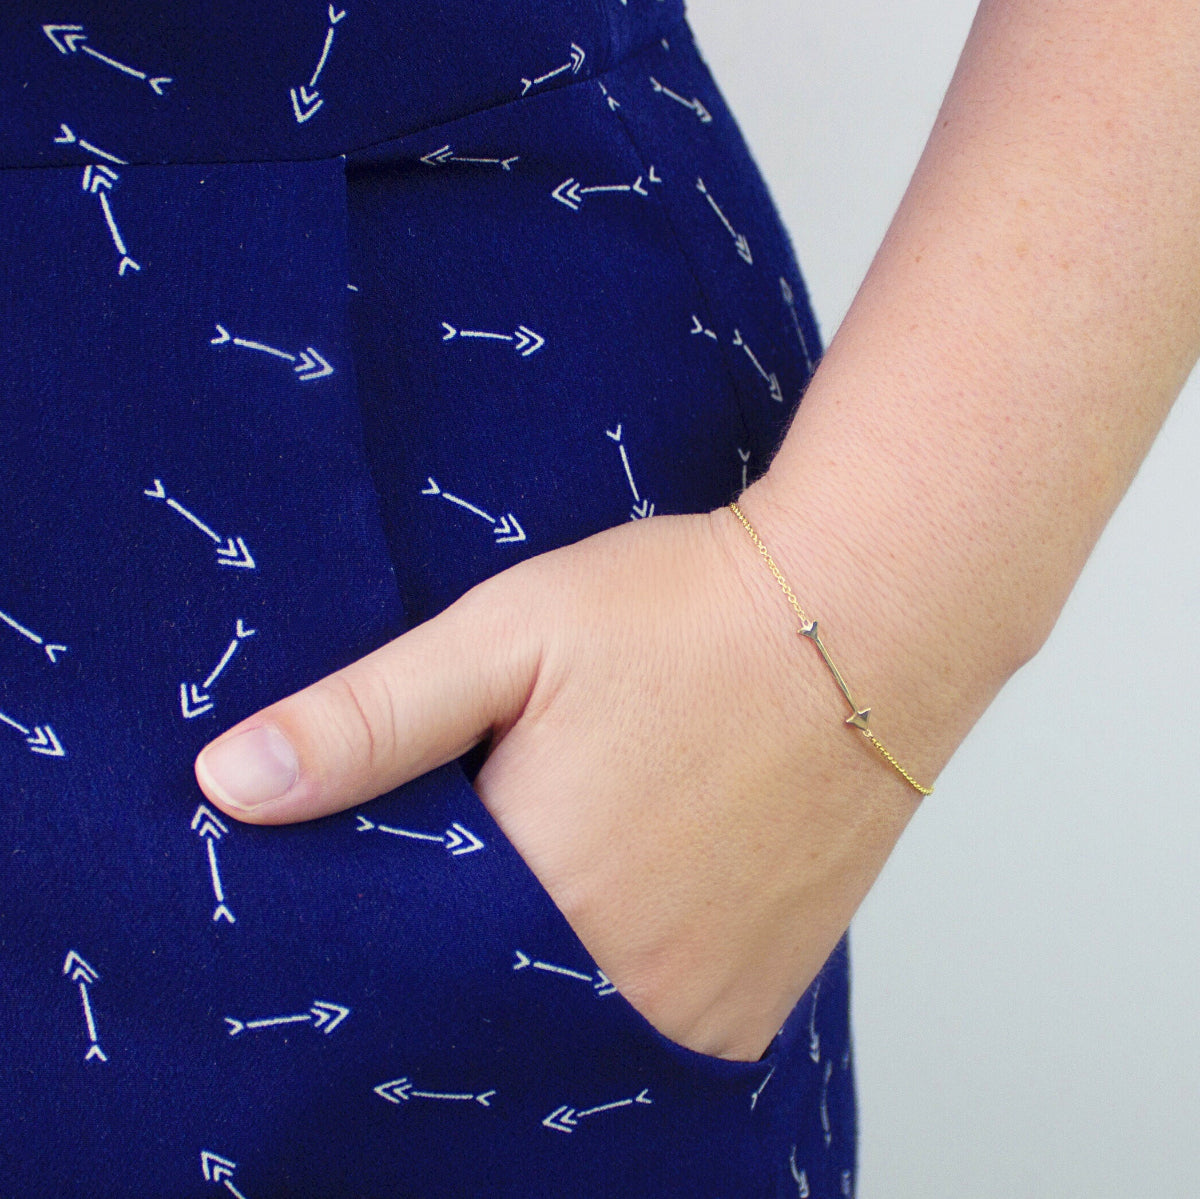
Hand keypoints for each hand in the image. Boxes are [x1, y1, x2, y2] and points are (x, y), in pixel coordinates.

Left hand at [193, 497, 921, 1060]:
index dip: (387, 893)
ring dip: (553, 945)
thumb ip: (365, 720)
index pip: (398, 951)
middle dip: (471, 920)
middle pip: (488, 988)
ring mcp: (704, 1005)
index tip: (410, 836)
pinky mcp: (764, 998)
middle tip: (515, 817)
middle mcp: (626, 980)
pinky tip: (635, 880)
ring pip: (571, 1006)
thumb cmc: (685, 613)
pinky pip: (654, 1018)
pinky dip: (623, 966)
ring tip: (586, 838)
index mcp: (537, 896)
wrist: (864, 615)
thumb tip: (231, 786)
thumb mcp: (504, 636)